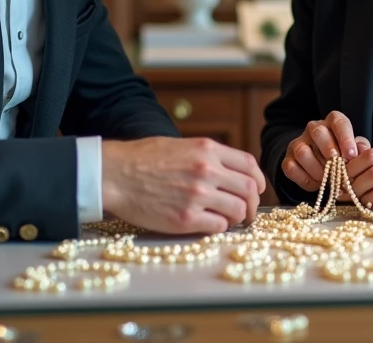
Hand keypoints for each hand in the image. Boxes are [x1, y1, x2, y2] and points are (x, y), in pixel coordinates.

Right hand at [101, 137, 265, 234]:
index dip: (258, 180)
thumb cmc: (142, 159)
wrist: (114, 175)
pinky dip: (219, 228)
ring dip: (237, 218)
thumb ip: (207, 156)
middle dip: (252, 204)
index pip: (249, 165)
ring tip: (228, 220)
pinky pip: (218, 227)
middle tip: (247, 213)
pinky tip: (209, 224)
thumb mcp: (180, 145)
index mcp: (207, 150)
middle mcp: (206, 170)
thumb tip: (230, 171)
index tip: (257, 190)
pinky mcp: (185, 219)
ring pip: (237, 211)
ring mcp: (197, 195)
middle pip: (249, 189)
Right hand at [281, 111, 370, 191]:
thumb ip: (361, 149)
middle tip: (339, 167)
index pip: (338, 122)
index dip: (345, 138)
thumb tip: (363, 152)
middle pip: (318, 132)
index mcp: (333, 122)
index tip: (351, 155)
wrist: (324, 167)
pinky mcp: (287, 159)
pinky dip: (305, 179)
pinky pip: (291, 168)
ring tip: (329, 180)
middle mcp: (314, 128)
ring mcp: (298, 143)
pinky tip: (317, 184)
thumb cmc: (344, 156)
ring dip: (317, 169)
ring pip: (302, 151)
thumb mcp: (356, 150)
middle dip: (329, 151)